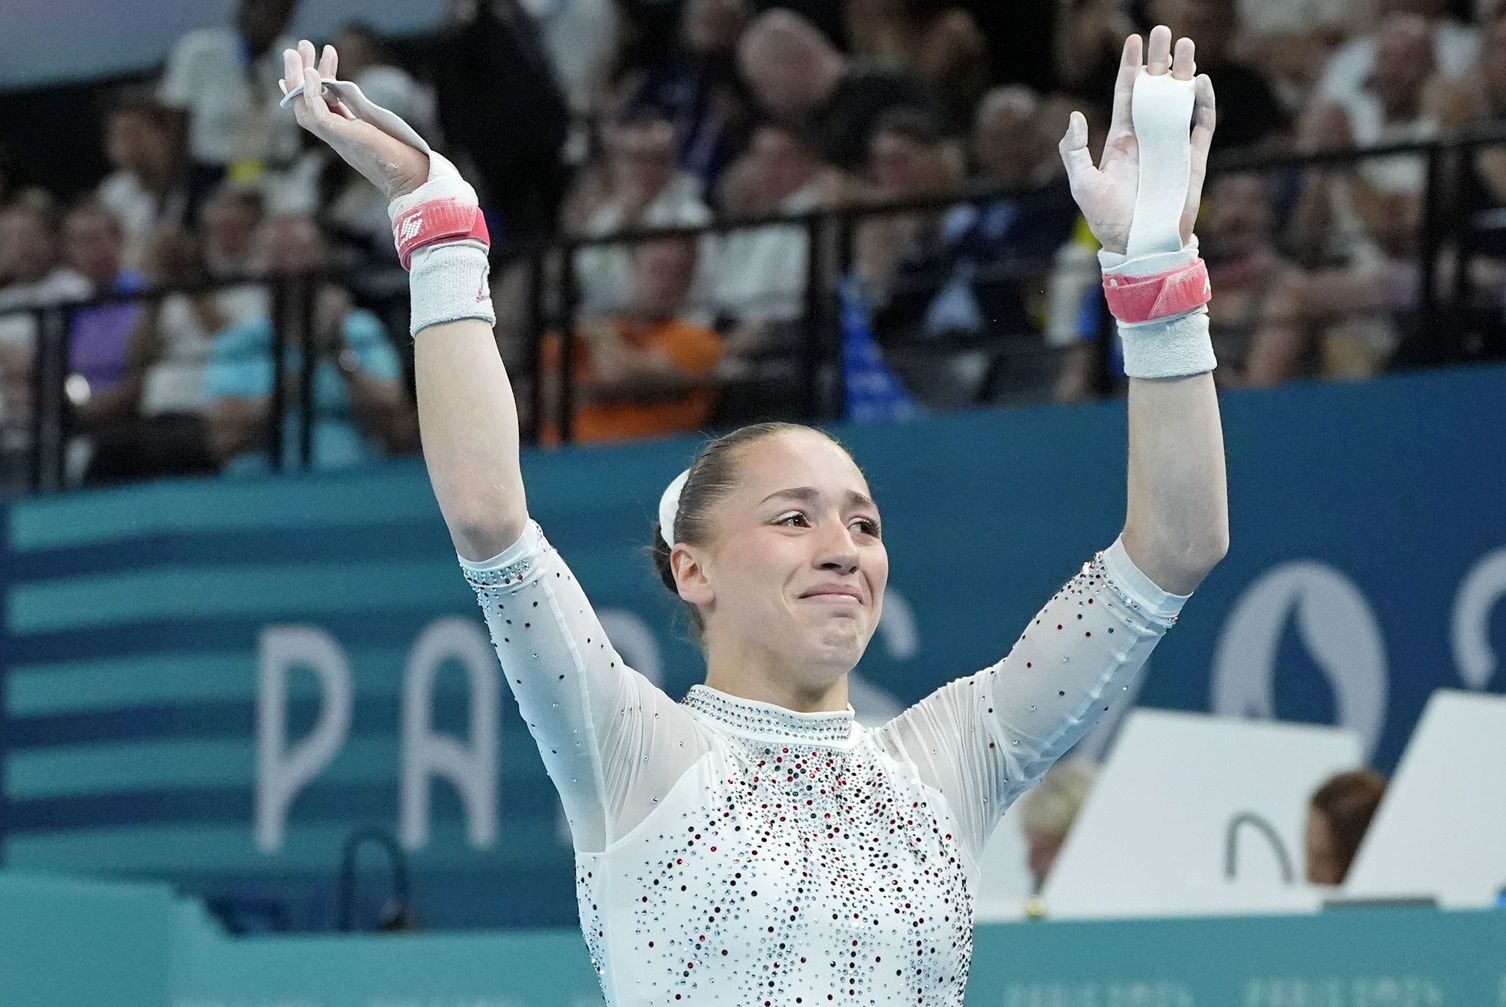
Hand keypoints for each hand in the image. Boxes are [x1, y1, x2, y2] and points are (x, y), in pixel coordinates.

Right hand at [279, 41, 430, 199]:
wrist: (411, 176)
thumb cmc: (401, 154)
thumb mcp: (374, 123)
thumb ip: (358, 108)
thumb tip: (347, 88)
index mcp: (342, 132)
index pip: (319, 104)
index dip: (313, 82)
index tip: (317, 58)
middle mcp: (334, 135)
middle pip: (305, 102)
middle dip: (300, 72)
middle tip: (302, 44)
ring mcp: (335, 137)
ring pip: (302, 106)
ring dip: (297, 77)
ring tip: (302, 48)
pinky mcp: (341, 137)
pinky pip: (317, 114)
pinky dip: (310, 94)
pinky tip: (311, 73)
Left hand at [1058, 26, 1215, 255]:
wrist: (1139, 246)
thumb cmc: (1108, 220)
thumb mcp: (1083, 184)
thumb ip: (1075, 150)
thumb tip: (1075, 116)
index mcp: (1121, 140)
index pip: (1127, 94)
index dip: (1130, 67)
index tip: (1133, 40)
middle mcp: (1147, 138)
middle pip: (1155, 90)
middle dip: (1158, 60)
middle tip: (1163, 31)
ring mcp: (1171, 146)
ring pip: (1180, 101)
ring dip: (1183, 73)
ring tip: (1185, 46)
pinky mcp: (1193, 160)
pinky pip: (1201, 126)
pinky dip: (1203, 104)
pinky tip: (1200, 82)